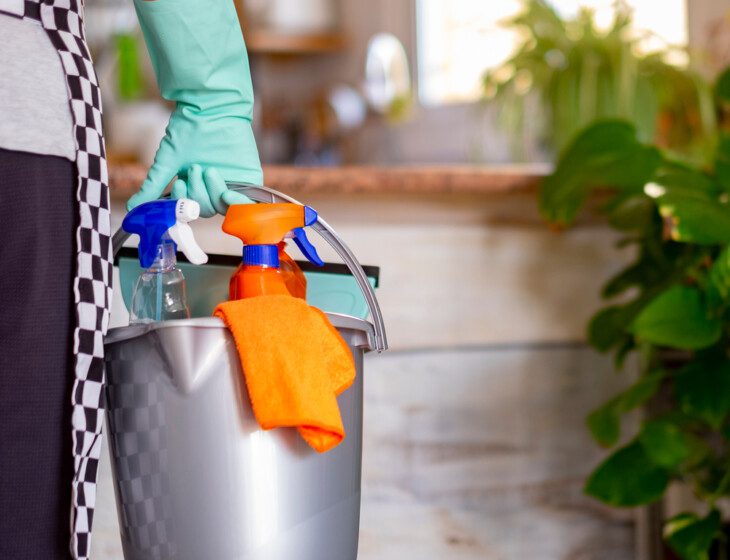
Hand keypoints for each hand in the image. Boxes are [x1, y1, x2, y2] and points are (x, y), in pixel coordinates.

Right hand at [127, 0, 262, 214]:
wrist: (211, 109)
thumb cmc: (188, 130)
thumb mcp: (167, 161)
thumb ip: (153, 186)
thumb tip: (133, 208)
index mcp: (194, 185)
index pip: (189, 209)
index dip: (183, 203)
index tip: (178, 184)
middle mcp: (212, 188)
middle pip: (205, 209)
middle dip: (197, 193)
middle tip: (196, 168)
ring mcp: (232, 184)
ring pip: (221, 207)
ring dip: (211, 192)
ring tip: (209, 170)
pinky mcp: (249, 179)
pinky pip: (246, 202)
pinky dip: (237, 202)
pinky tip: (227, 194)